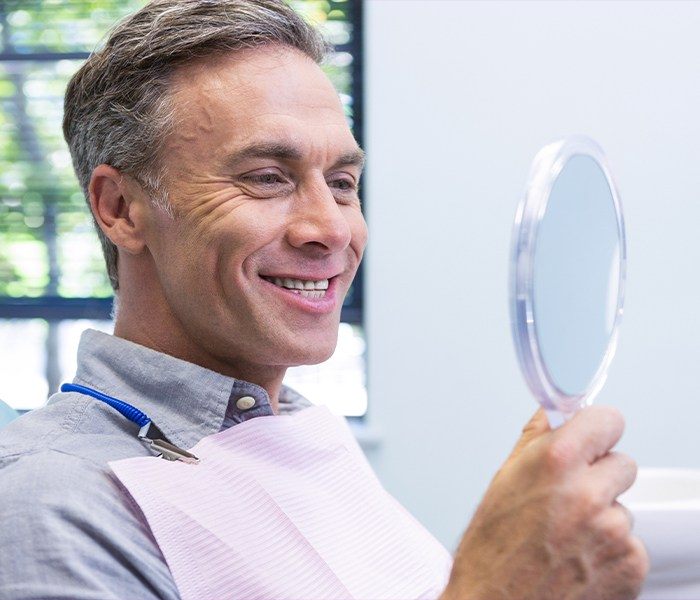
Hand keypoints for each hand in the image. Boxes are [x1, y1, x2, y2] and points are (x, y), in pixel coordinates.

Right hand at [441, 406, 647, 599]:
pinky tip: (577, 561)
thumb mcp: (502, 481)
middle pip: (622, 464)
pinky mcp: (631, 566)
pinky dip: (609, 551)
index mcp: (556, 463)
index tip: (589, 438)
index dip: (596, 429)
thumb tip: (552, 413)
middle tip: (569, 497)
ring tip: (565, 537)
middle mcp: (590, 493)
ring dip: (603, 517)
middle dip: (599, 476)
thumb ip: (535, 439)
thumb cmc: (491, 551)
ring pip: (622, 507)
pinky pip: (630, 544)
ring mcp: (614, 532)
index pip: (607, 419)